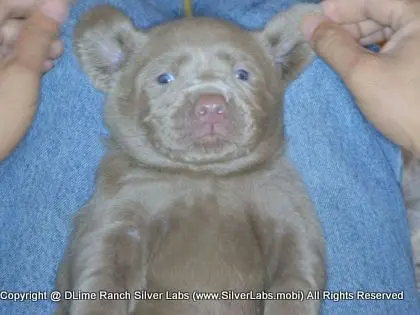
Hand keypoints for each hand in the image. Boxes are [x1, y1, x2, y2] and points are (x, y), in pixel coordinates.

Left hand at [0, 0, 67, 160]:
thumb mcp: (23, 72)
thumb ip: (39, 36)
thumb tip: (58, 4)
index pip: (7, 3)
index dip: (37, 3)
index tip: (64, 7)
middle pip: (8, 18)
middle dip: (36, 25)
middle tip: (59, 41)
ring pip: (9, 37)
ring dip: (34, 43)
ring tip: (54, 57)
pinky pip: (6, 55)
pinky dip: (24, 58)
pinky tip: (41, 67)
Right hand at [302, 0, 419, 155]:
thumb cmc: (404, 105)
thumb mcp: (362, 73)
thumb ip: (333, 46)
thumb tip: (309, 24)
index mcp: (418, 18)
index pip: (373, 1)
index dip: (341, 8)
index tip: (315, 18)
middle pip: (379, 14)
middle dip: (348, 24)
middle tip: (320, 37)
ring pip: (385, 31)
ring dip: (357, 39)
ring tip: (333, 51)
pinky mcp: (418, 64)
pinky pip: (391, 47)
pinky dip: (370, 52)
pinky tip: (353, 61)